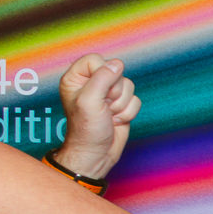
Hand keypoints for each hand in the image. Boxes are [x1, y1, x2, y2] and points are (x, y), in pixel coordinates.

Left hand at [54, 54, 140, 179]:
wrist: (96, 153)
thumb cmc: (86, 130)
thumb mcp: (89, 101)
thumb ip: (102, 78)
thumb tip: (117, 64)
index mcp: (76, 78)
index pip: (96, 60)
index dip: (102, 74)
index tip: (97, 92)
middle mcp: (92, 83)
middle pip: (116, 73)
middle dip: (114, 93)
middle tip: (103, 107)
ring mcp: (107, 94)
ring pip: (128, 86)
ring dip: (121, 105)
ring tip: (108, 115)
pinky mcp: (121, 105)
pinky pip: (135, 100)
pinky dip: (128, 113)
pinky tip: (115, 120)